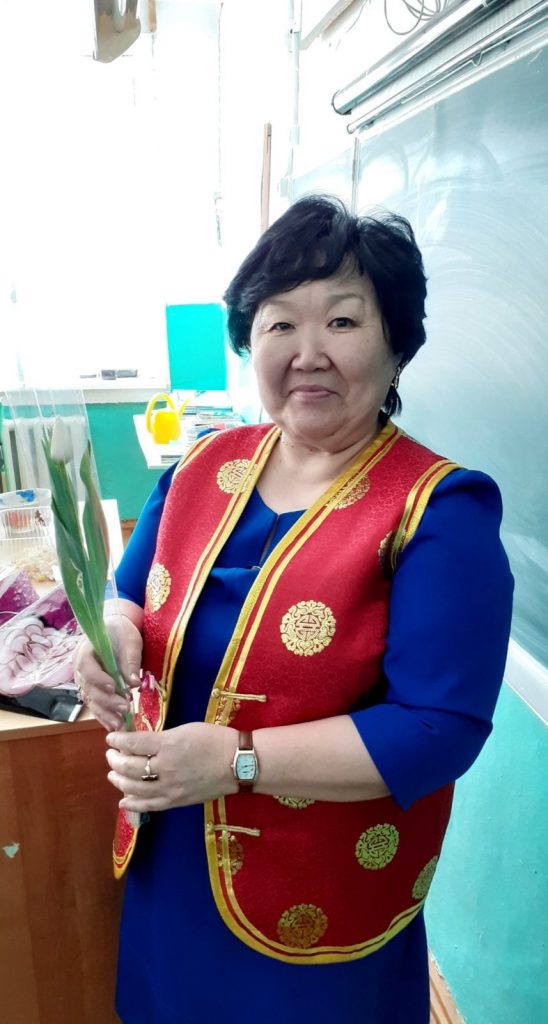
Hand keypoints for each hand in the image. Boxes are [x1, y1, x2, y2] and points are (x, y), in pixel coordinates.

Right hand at [73, 616, 142, 729]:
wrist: (117, 631)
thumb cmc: (122, 632)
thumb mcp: (130, 640)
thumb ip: (130, 660)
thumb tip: (133, 683)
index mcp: (84, 651)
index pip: (86, 668)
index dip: (98, 679)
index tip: (114, 687)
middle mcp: (80, 669)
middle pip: (89, 688)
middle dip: (107, 700)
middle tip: (125, 707)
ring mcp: (85, 682)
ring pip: (91, 701)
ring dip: (105, 713)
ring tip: (120, 724)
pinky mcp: (93, 691)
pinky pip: (96, 705)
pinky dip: (105, 716)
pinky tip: (114, 726)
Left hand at [105, 723, 238, 811]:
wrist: (236, 763)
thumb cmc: (214, 740)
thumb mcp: (185, 729)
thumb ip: (162, 738)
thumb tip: (140, 743)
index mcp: (168, 744)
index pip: (133, 743)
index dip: (117, 741)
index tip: (111, 738)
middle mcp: (165, 767)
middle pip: (130, 766)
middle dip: (115, 760)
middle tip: (111, 755)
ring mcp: (170, 787)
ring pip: (134, 788)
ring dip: (119, 780)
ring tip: (113, 774)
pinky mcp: (176, 801)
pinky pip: (149, 805)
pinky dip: (133, 804)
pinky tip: (123, 801)